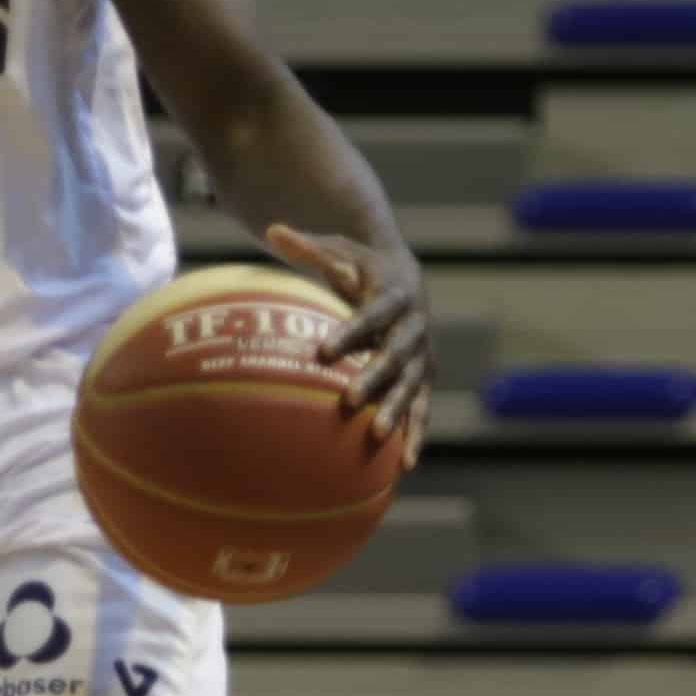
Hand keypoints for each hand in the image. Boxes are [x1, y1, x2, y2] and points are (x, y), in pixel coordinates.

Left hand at [266, 222, 428, 453]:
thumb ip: (308, 247)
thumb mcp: (338, 250)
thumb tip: (272, 229)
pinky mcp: (423, 379)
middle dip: (374, 378)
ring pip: (412, 386)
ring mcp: (422, 356)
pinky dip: (416, 436)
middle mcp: (414, 327)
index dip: (351, 332)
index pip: (372, 315)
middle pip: (396, 355)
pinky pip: (422, 410)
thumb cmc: (360, 265)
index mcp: (394, 294)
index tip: (323, 351)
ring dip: (397, 412)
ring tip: (377, 436)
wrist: (406, 277)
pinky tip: (404, 466)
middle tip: (348, 401)